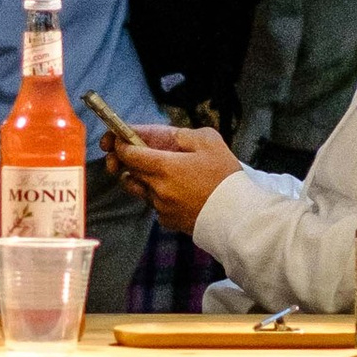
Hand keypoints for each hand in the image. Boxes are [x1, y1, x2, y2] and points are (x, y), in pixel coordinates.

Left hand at [105, 121, 240, 233]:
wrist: (237, 215)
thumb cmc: (225, 177)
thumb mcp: (210, 142)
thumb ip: (184, 136)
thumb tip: (170, 138)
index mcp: (164, 167)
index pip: (128, 154)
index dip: (120, 145)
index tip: (118, 141)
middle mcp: (157, 188)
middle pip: (129, 172)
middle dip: (126, 162)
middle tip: (129, 154)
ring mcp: (161, 207)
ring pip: (140, 190)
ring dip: (142, 179)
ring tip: (157, 173)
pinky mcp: (168, 221)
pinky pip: (155, 205)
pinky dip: (159, 197)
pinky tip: (176, 192)